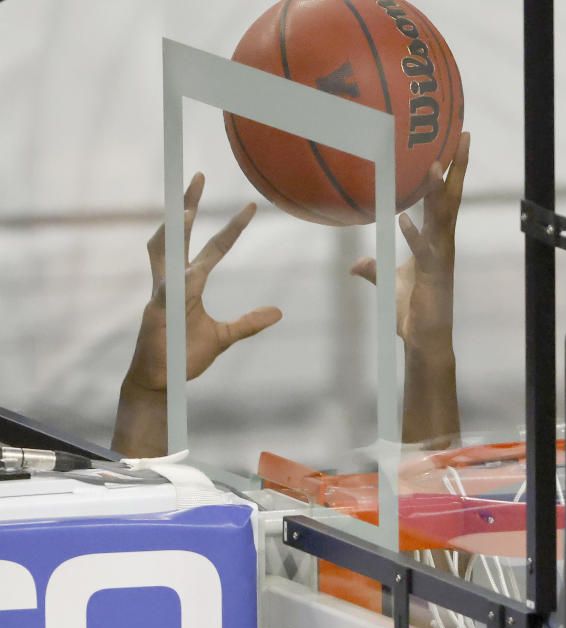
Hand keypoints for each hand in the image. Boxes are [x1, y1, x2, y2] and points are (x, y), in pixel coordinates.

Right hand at [124, 172, 281, 394]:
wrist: (159, 381)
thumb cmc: (184, 356)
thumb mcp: (223, 337)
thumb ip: (248, 323)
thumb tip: (278, 312)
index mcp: (189, 284)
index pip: (213, 249)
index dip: (231, 229)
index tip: (250, 208)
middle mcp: (173, 281)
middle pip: (180, 235)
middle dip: (186, 205)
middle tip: (198, 177)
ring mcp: (163, 295)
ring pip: (167, 254)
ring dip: (175, 231)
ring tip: (186, 209)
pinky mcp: (157, 314)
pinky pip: (167, 292)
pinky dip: (176, 281)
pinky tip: (186, 270)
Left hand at [351, 132, 468, 351]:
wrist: (423, 341)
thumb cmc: (412, 312)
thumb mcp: (389, 284)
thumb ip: (374, 269)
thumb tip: (355, 265)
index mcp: (436, 241)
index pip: (445, 199)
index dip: (451, 173)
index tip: (455, 144)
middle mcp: (443, 244)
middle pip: (452, 198)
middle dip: (459, 168)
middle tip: (465, 136)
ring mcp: (440, 259)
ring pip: (443, 218)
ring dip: (438, 192)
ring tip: (435, 165)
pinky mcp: (432, 277)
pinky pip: (423, 251)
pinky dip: (414, 235)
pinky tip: (402, 219)